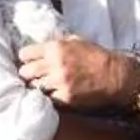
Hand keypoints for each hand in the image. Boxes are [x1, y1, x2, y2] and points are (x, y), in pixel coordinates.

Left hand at [18, 34, 133, 110]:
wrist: (114, 75)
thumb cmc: (96, 56)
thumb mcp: (76, 41)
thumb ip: (56, 43)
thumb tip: (39, 47)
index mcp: (56, 48)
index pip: (25, 54)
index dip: (26, 58)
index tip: (29, 61)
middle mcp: (55, 65)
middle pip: (25, 72)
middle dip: (28, 73)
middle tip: (33, 75)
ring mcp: (59, 82)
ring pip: (34, 86)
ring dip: (38, 86)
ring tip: (44, 85)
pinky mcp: (65, 97)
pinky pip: (47, 98)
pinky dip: (48, 96)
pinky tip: (53, 93)